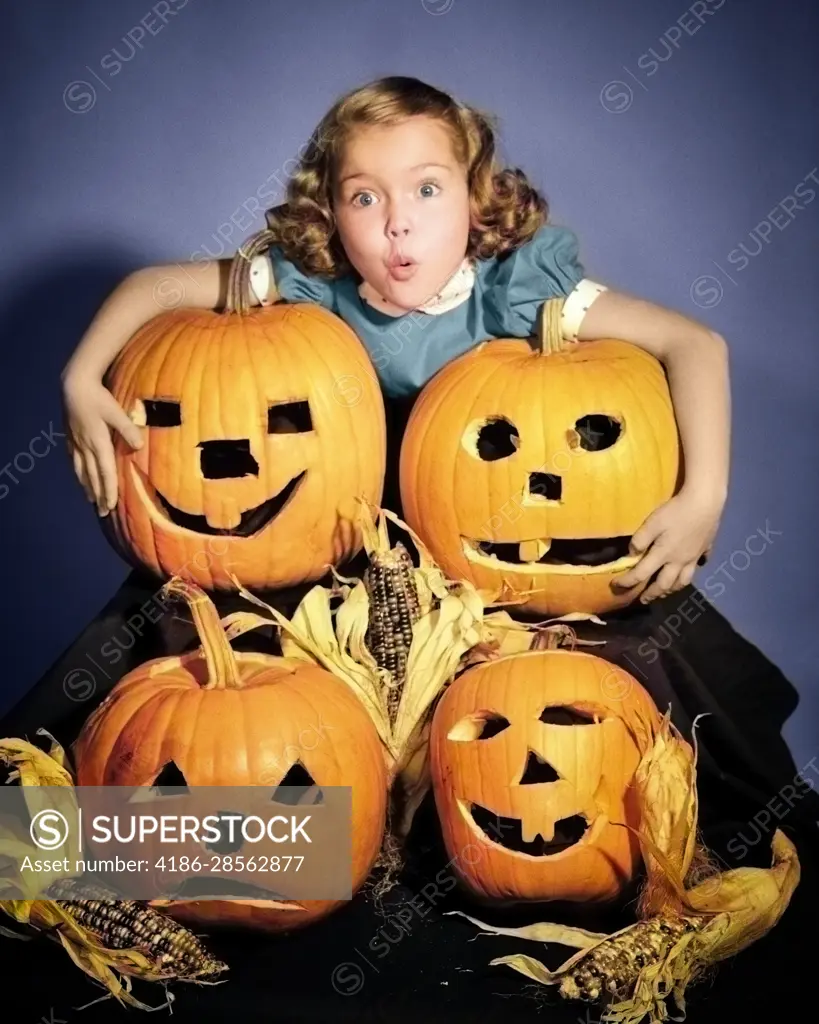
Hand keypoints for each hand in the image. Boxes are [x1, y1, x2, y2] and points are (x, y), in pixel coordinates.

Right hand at [62, 374, 142, 515]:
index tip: (110, 506)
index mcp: (98, 442)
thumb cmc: (98, 397)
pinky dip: (77, 472)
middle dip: (98, 495)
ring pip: (81, 470)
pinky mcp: (70, 437)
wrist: (74, 384)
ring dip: (87, 487)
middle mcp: (85, 446)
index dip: (108, 490)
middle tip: (102, 512)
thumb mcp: (116, 411)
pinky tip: (79, 476)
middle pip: (92, 476)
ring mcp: (76, 442)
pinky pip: (73, 460)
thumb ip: (127, 429)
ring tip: (91, 500)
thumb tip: (139, 446)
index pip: (105, 472)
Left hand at [612, 488, 723, 603]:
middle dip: (652, 594)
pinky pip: (699, 566)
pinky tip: (689, 569)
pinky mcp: (706, 549)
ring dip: (672, 589)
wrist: (706, 502)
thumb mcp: (653, 523)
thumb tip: (631, 554)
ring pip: (683, 580)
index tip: (616, 586)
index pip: (641, 574)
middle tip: (643, 600)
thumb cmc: (677, 512)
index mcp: (664, 555)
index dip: (627, 581)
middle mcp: (680, 561)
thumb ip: (640, 540)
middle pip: (665, 584)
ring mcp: (694, 557)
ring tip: (665, 592)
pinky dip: (692, 571)